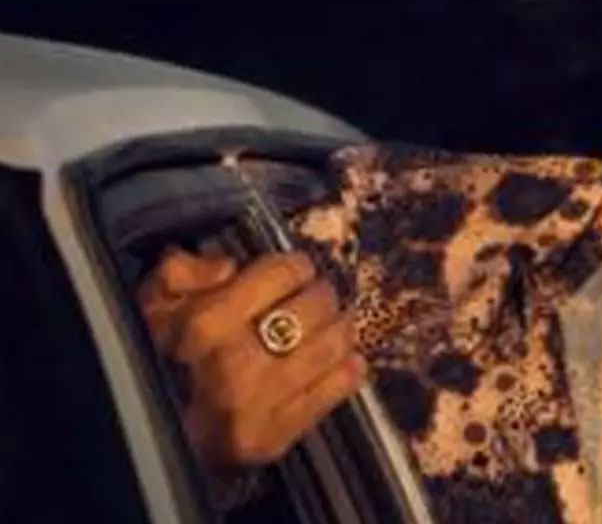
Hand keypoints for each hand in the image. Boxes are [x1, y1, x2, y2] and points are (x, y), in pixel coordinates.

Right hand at [139, 249, 366, 466]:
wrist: (145, 444)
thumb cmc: (150, 363)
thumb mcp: (150, 306)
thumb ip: (181, 271)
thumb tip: (228, 266)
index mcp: (205, 324)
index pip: (281, 274)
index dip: (295, 266)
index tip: (297, 269)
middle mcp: (236, 363)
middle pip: (314, 307)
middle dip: (322, 294)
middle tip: (320, 293)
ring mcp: (260, 404)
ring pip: (331, 346)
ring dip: (341, 327)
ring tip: (337, 320)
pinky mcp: (275, 437)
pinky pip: (332, 393)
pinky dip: (348, 370)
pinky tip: (346, 358)